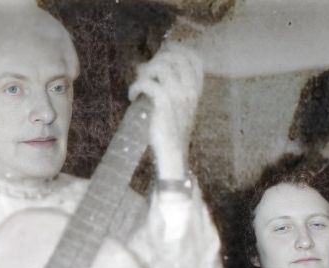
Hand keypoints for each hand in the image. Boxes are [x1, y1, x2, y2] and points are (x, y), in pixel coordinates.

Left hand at [131, 45, 203, 180]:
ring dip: (145, 72)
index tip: (162, 57)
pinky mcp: (164, 102)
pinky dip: (136, 87)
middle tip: (146, 73)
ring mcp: (178, 96)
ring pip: (161, 66)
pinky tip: (133, 96)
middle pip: (175, 58)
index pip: (194, 61)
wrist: (173, 153)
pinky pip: (148, 83)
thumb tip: (148, 68)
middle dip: (156, 60)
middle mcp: (189, 91)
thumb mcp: (180, 108)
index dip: (177, 53)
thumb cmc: (173, 131)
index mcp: (196, 92)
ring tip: (140, 83)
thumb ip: (173, 89)